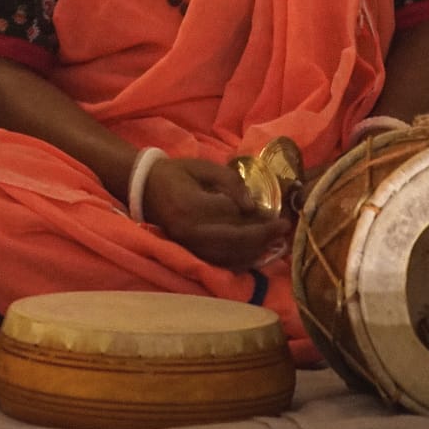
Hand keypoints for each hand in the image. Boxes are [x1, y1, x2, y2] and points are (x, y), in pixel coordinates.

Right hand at [144, 157, 289, 269]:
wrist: (144, 188)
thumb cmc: (177, 173)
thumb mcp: (204, 167)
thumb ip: (230, 181)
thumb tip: (252, 206)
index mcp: (192, 206)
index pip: (233, 216)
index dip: (259, 218)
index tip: (280, 216)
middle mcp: (190, 231)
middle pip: (234, 241)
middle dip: (263, 237)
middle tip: (283, 230)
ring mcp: (189, 246)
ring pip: (228, 256)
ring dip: (255, 251)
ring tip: (274, 242)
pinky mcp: (190, 253)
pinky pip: (219, 262)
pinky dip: (240, 260)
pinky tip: (255, 253)